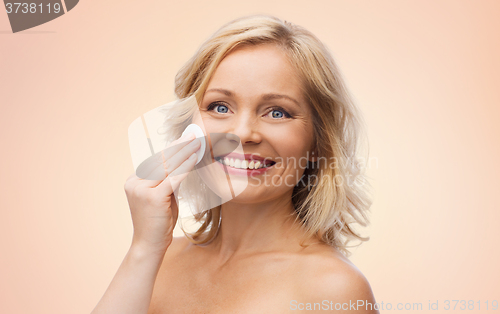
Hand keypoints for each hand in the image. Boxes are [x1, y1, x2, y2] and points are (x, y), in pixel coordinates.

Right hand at [124, 132, 200, 253]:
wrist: (149, 246)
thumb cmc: (158, 223)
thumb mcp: (163, 198)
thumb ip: (168, 182)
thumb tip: (182, 164)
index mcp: (134, 181)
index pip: (156, 161)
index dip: (172, 148)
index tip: (184, 138)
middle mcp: (135, 183)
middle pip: (161, 160)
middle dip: (179, 146)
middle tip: (193, 134)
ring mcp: (142, 189)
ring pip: (167, 166)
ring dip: (184, 152)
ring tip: (197, 142)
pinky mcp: (153, 197)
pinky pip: (172, 178)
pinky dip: (185, 167)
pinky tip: (194, 158)